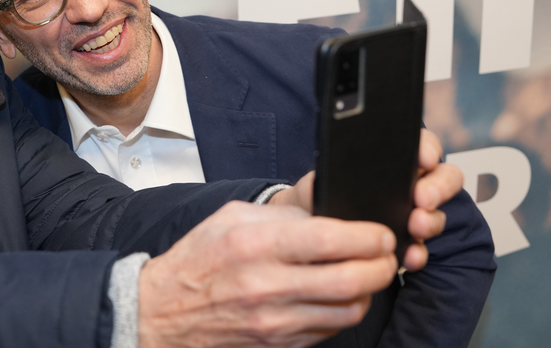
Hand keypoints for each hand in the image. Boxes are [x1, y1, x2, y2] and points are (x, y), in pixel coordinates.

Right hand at [138, 201, 397, 347]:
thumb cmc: (197, 259)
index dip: (368, 236)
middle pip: (351, 280)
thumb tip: (326, 217)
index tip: (379, 232)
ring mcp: (276, 322)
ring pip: (349, 311)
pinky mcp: (280, 345)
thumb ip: (280, 216)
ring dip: (369, 292)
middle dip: (382, 265)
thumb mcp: (231, 218)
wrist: (163, 312)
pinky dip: (345, 312)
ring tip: (368, 274)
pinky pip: (330, 330)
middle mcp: (268, 286)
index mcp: (256, 245)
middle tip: (386, 254)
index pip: (331, 240)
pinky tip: (341, 296)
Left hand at [269, 128, 463, 271]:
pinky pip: (423, 247)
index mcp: (394, 158)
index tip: (424, 158)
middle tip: (422, 198)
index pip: (422, 145)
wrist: (315, 229)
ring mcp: (415, 213)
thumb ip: (320, 179)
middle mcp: (412, 183)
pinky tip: (409, 256)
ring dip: (431, 221)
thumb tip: (322, 181)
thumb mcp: (314, 183)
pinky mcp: (410, 242)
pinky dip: (418, 252)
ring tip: (415, 226)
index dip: (428, 148)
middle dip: (438, 187)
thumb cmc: (319, 196)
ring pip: (437, 213)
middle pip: (444, 177)